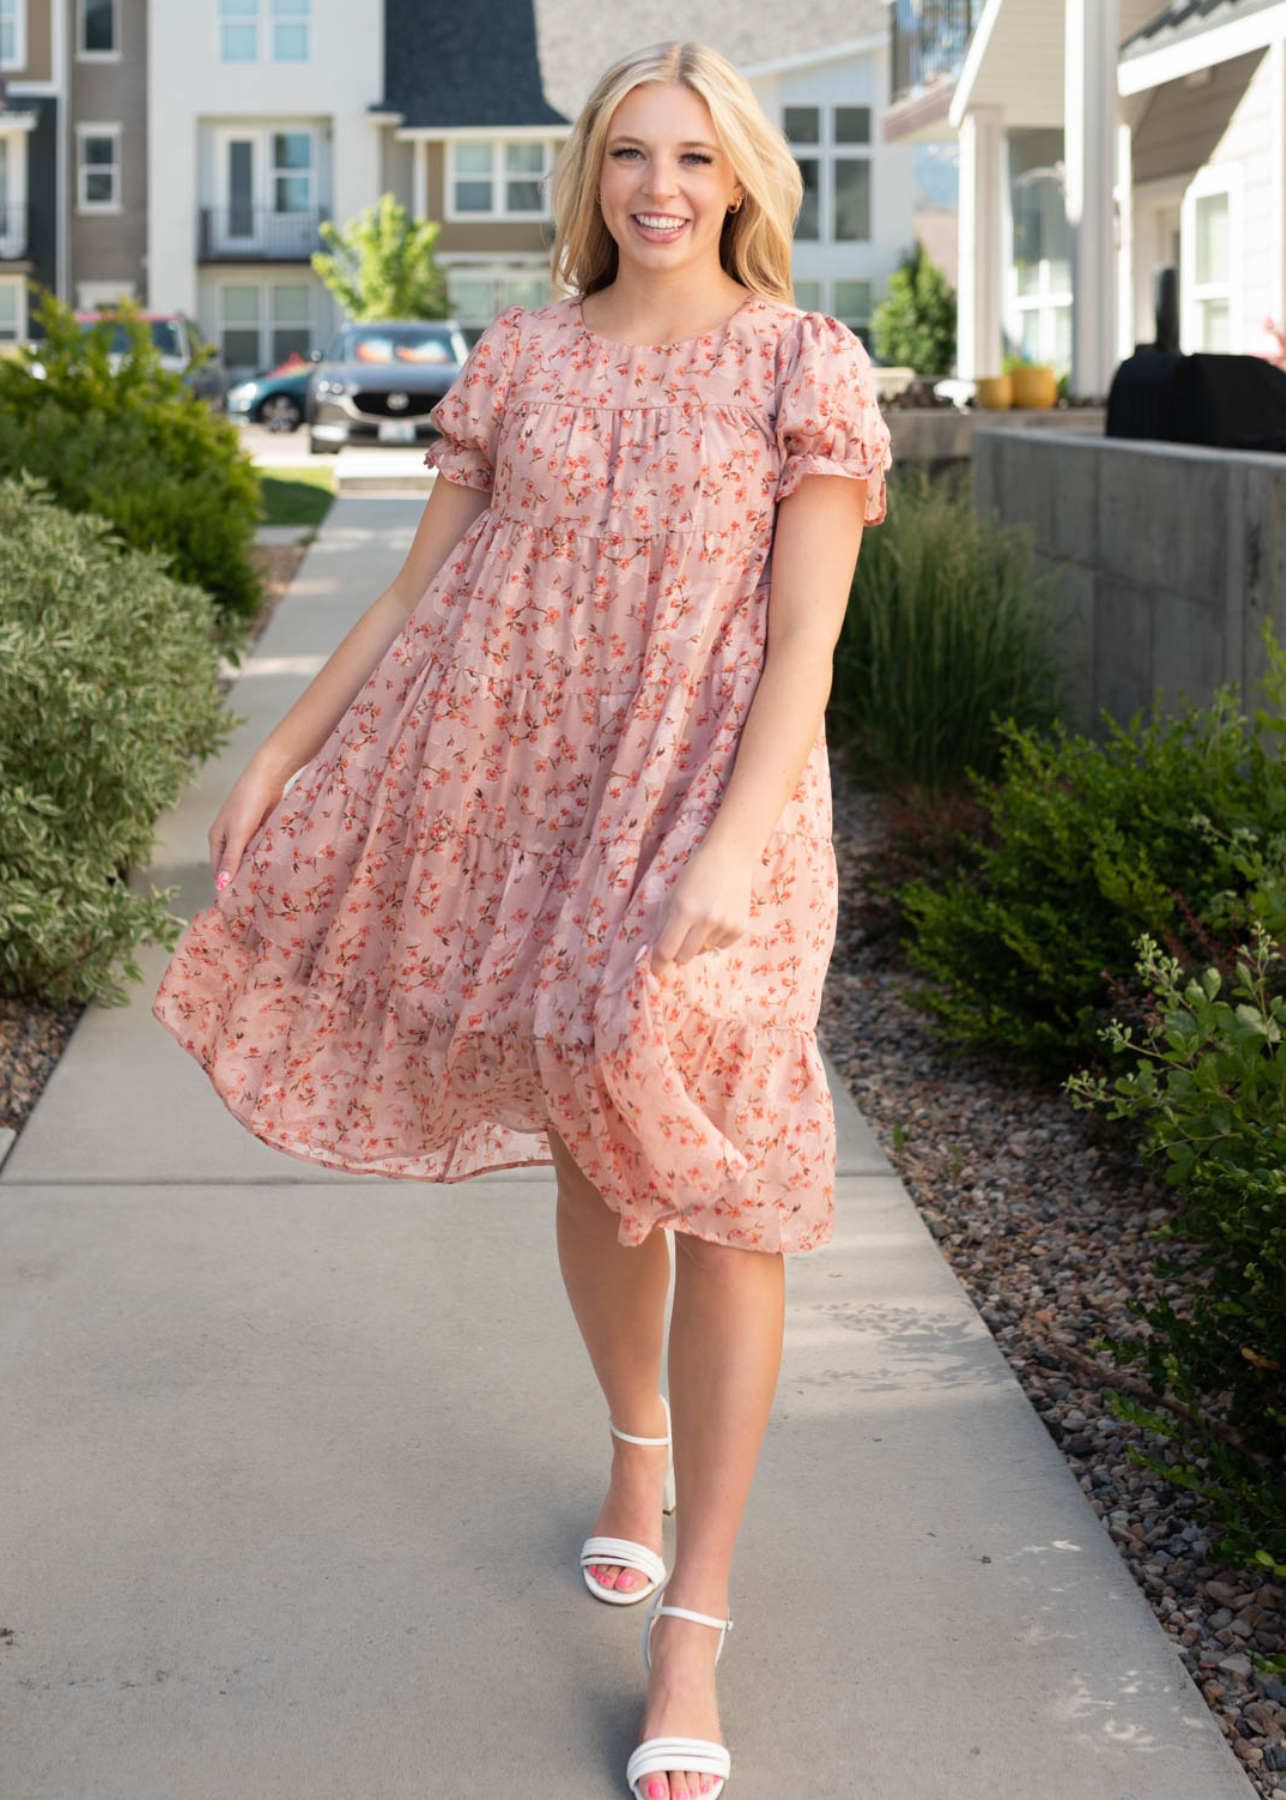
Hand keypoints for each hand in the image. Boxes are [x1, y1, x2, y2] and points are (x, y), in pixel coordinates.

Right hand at [208, 759, 289, 889]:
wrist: (266, 777)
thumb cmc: (247, 804)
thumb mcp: (238, 834)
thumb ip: (231, 860)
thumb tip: (221, 886)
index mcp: (216, 840)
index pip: (218, 871)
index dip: (225, 886)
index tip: (236, 905)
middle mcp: (227, 838)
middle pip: (233, 865)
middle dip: (241, 880)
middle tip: (254, 901)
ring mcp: (244, 833)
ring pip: (248, 858)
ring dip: (254, 869)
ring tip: (265, 889)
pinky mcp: (259, 829)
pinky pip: (259, 849)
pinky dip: (264, 858)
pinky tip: (273, 869)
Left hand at [649, 837, 755, 975]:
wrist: (730, 858)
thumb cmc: (695, 875)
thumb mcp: (672, 896)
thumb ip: (663, 925)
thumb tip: (657, 955)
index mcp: (684, 909)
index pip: (666, 949)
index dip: (658, 963)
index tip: (656, 971)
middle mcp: (706, 919)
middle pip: (684, 957)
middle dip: (677, 952)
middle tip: (679, 938)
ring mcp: (726, 925)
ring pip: (702, 952)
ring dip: (697, 942)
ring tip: (703, 918)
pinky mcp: (740, 928)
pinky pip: (719, 947)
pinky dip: (714, 938)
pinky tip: (718, 917)